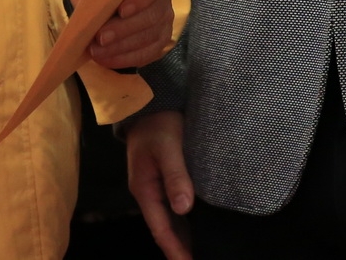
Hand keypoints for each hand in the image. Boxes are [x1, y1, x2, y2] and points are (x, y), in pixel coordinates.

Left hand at [69, 0, 175, 68]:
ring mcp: (164, 17)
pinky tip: (105, 59)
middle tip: (100, 38)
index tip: (121, 10)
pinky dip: (126, 58)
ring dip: (122, 47)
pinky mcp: (159, 39)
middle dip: (125, 29)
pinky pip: (148, 53)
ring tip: (97, 51)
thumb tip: (93, 4)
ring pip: (150, 36)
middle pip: (152, 14)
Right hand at [126, 111, 194, 259]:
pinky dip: (184, 222)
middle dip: (179, 249)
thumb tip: (184, 209)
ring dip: (182, 238)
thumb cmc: (159, 123)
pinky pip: (173, 208)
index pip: (160, 228)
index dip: (175, 249)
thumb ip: (175, 176)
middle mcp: (148, 192)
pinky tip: (197, 228)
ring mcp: (154, 186)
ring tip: (201, 252)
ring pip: (169, 220)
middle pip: (164, 228)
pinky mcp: (164, 178)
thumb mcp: (168, 147)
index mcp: (145, 189)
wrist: (151, 101)